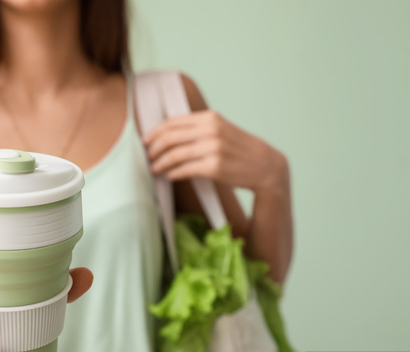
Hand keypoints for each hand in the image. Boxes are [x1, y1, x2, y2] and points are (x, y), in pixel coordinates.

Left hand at [144, 110, 288, 194]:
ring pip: (175, 154)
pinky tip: (168, 176)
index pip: (172, 122)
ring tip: (153, 169)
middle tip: (146, 157)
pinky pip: (185, 169)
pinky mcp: (215, 167)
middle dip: (153, 149)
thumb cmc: (239, 150)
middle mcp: (211, 130)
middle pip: (169, 137)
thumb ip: (198, 128)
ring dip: (159, 163)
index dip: (154, 133)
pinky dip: (172, 173)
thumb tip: (167, 134)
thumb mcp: (221, 130)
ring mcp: (213, 148)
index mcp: (210, 117)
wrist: (265, 165)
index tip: (144, 141)